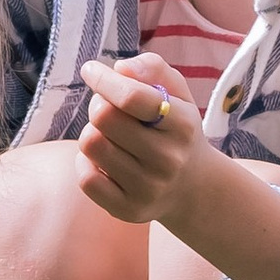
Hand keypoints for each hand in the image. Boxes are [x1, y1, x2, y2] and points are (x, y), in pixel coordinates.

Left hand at [76, 53, 203, 226]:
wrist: (193, 187)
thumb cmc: (175, 129)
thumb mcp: (176, 92)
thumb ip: (151, 69)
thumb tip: (119, 69)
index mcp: (182, 124)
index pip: (131, 97)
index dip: (104, 79)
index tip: (91, 70)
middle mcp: (168, 159)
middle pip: (104, 118)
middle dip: (98, 104)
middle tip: (108, 108)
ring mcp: (149, 188)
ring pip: (91, 145)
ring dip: (92, 132)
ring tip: (110, 136)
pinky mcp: (129, 210)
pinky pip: (86, 179)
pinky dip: (86, 163)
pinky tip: (103, 161)